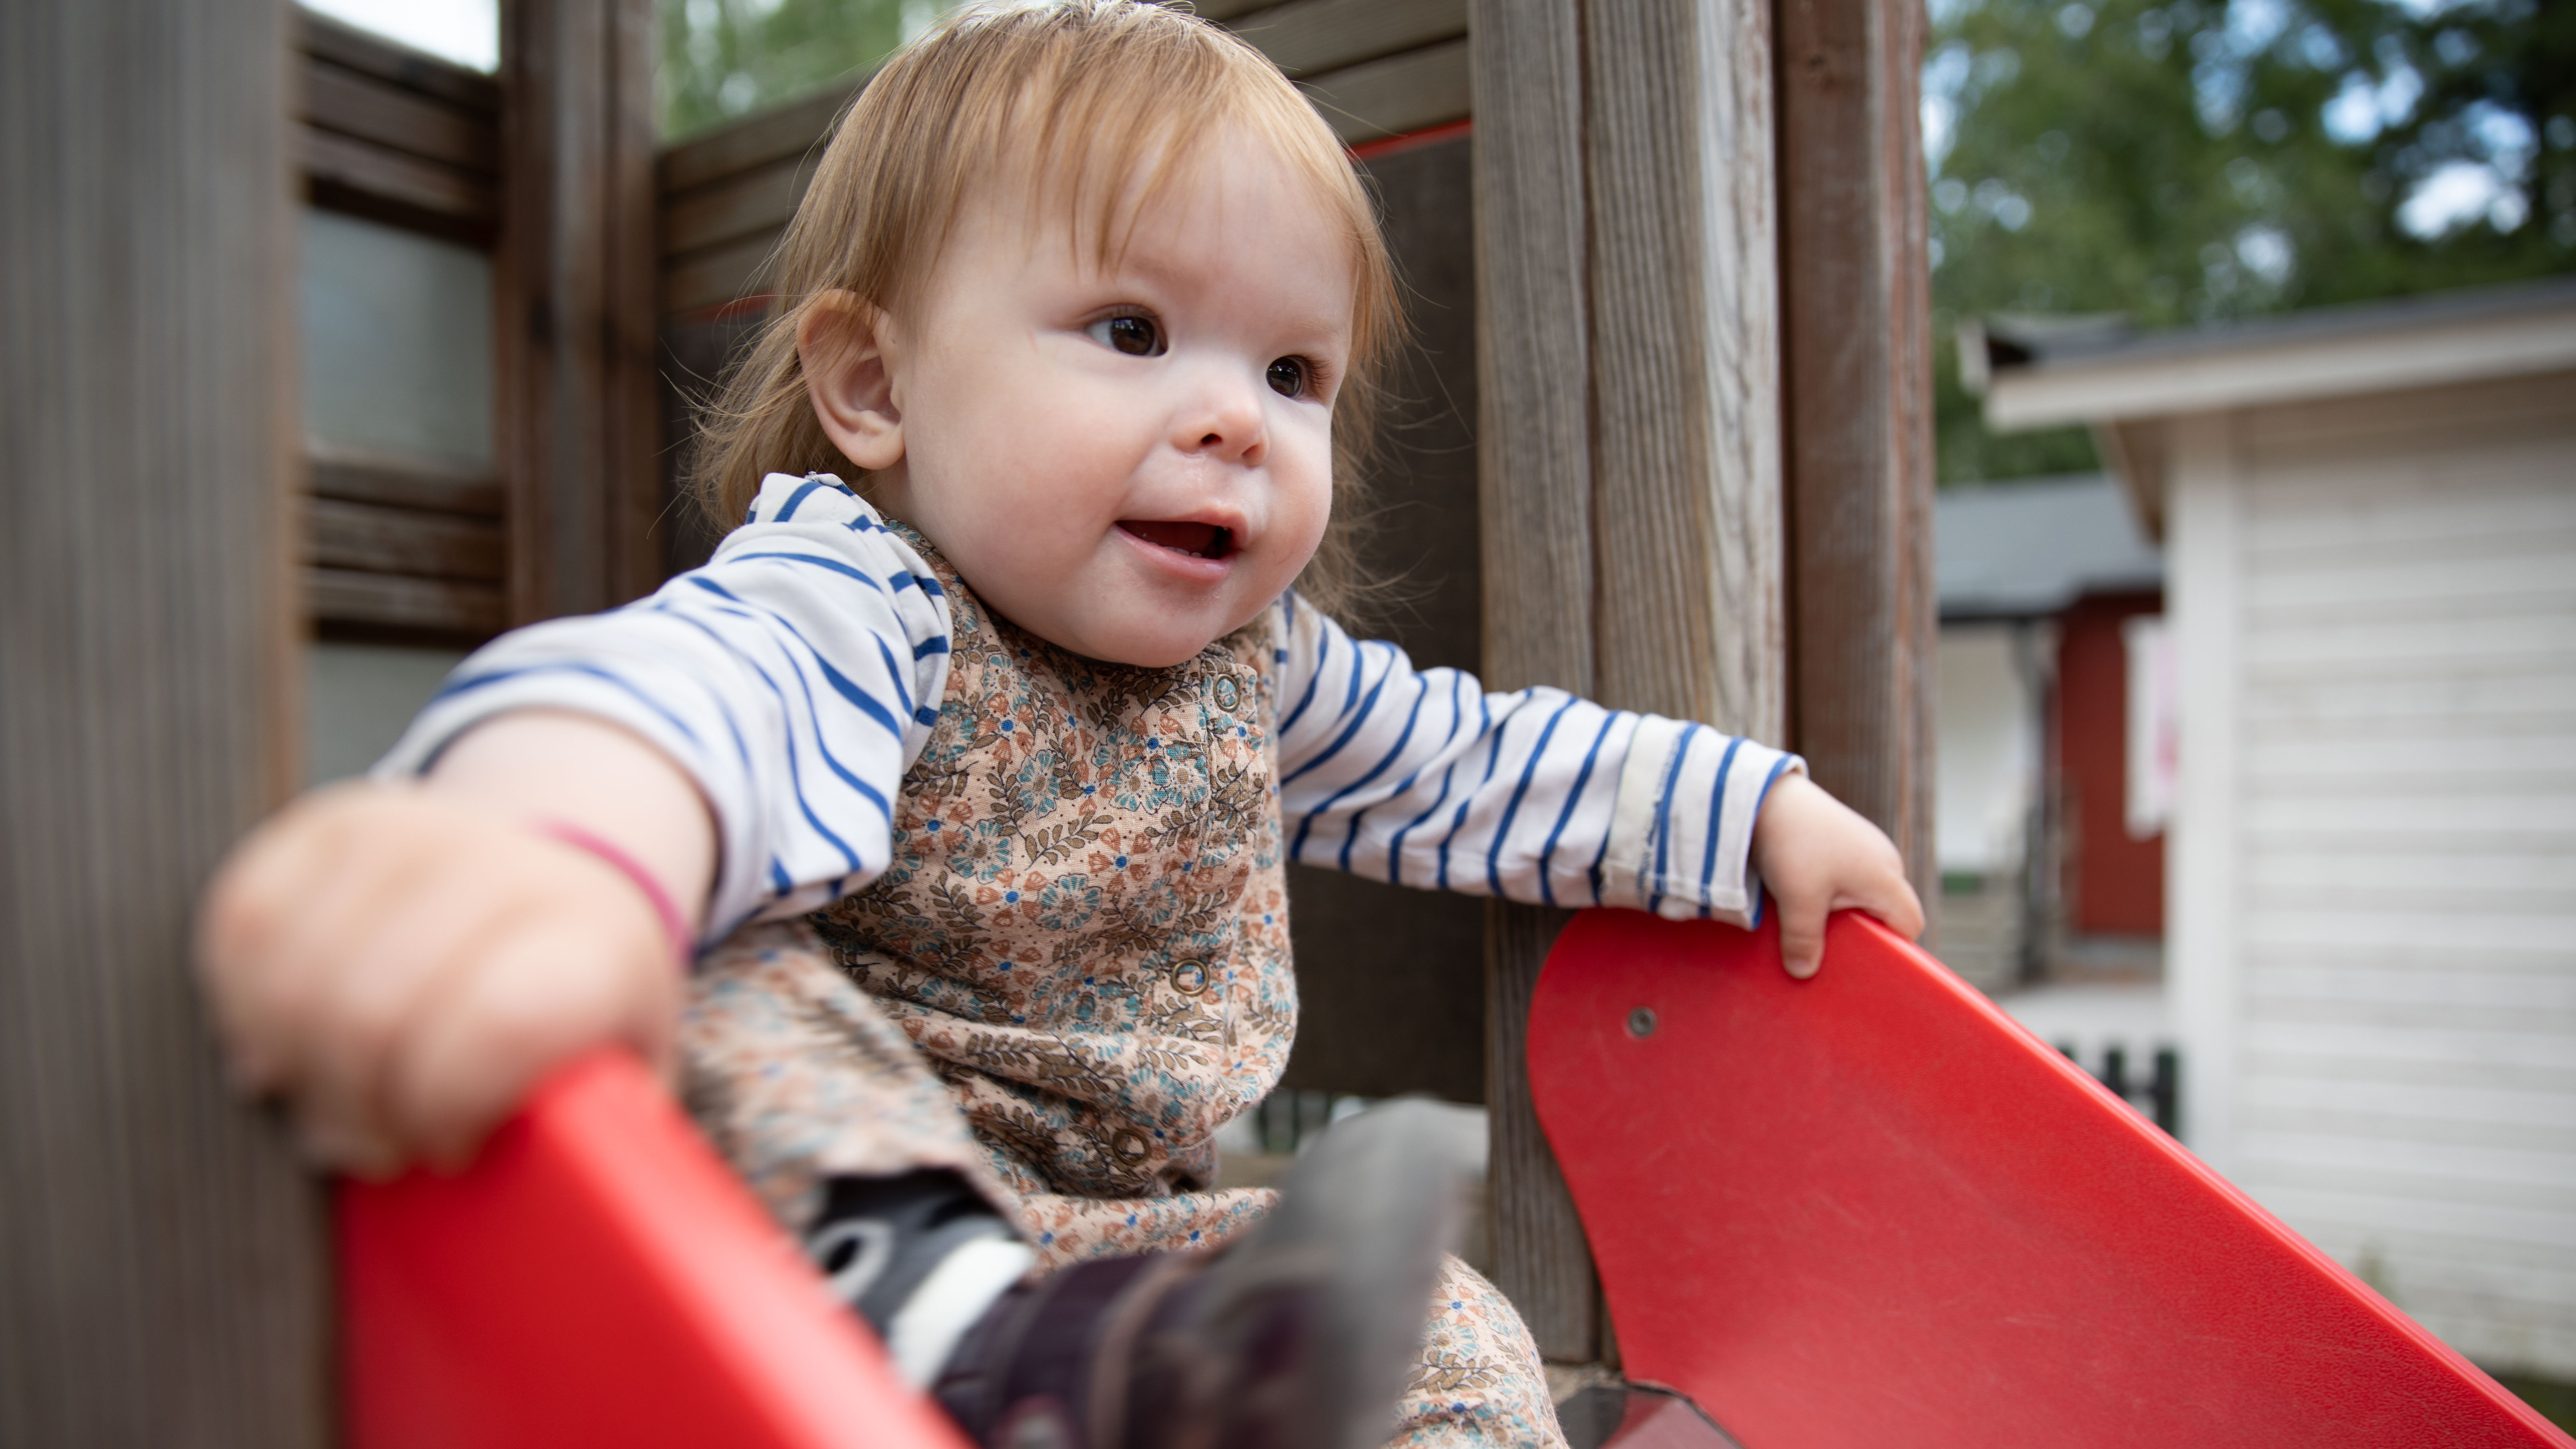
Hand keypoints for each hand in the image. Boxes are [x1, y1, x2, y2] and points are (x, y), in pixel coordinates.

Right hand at [197, 712, 712, 1175]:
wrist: (565, 876)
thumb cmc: (579, 1009)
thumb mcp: (619, 1076)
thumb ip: (596, 1141)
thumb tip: (562, 1206)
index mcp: (595, 943)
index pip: (496, 1024)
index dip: (446, 1108)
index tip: (448, 1150)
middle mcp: (506, 868)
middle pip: (370, 1012)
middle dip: (355, 1110)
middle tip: (375, 1145)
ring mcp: (413, 831)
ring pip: (292, 975)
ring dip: (291, 1066)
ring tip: (329, 1098)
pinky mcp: (329, 821)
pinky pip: (242, 922)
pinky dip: (242, 1001)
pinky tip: (283, 1040)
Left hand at [1747, 772, 1924, 980]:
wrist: (1766, 794)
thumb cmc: (1793, 845)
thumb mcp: (1797, 901)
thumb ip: (1804, 941)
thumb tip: (1804, 972)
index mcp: (1887, 878)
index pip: (1910, 925)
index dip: (1894, 950)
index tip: (1862, 964)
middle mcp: (1884, 861)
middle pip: (1886, 912)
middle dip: (1861, 936)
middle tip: (1829, 953)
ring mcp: (1864, 847)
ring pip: (1862, 895)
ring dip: (1838, 914)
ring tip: (1808, 926)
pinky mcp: (1841, 840)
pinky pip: (1845, 877)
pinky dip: (1827, 892)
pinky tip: (1799, 897)